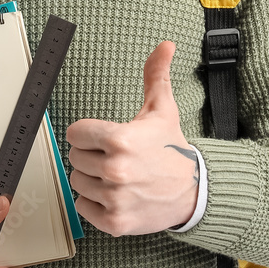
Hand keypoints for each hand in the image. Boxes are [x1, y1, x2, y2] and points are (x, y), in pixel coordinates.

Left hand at [65, 40, 199, 236]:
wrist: (194, 193)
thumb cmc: (172, 149)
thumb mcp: (162, 110)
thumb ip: (156, 75)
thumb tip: (166, 45)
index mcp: (120, 139)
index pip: (75, 133)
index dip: (88, 134)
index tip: (105, 138)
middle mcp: (115, 170)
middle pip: (74, 158)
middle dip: (91, 156)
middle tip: (116, 158)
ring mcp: (114, 198)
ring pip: (77, 182)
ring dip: (93, 180)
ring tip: (118, 177)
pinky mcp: (114, 222)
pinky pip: (82, 207)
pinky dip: (95, 203)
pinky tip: (117, 195)